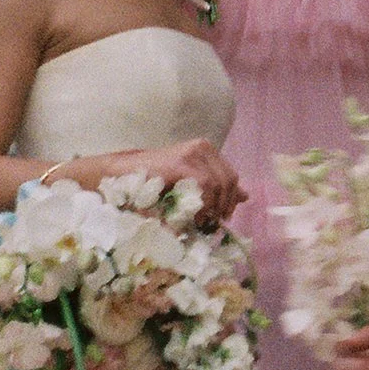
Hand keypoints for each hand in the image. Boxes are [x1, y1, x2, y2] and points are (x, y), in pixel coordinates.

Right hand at [117, 135, 240, 223]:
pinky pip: (205, 184)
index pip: (231, 176)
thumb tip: (245, 196)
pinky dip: (204, 203)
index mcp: (206, 150)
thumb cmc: (154, 181)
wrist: (123, 174)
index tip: (223, 216)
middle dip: (225, 204)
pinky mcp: (182, 162)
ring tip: (202, 220)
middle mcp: (202, 147)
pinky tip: (196, 214)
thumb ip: (217, 188)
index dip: (231, 198)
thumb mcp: (191, 184)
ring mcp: (192, 153)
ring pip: (219, 183)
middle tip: (215, 221)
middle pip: (229, 180)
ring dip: (213, 206)